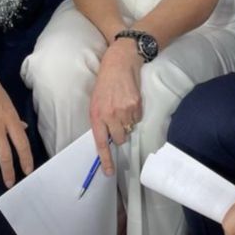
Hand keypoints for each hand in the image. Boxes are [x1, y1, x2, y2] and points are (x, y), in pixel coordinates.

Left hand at [89, 39, 142, 174]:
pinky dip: (136, 113)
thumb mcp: (96, 101)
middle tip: (118, 118)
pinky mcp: (136, 105)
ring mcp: (124, 110)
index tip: (109, 172)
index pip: (101, 142)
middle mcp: (110, 115)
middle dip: (121, 133)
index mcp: (96, 115)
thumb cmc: (106, 82)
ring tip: (124, 104)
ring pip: (130, 128)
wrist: (120, 62)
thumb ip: (100, 119)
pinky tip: (130, 100)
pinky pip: (138, 118)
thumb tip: (110, 137)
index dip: (106, 159)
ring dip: (128, 121)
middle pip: (121, 138)